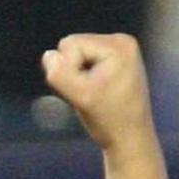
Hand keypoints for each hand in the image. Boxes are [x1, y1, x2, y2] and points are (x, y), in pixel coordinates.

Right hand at [41, 33, 154, 153]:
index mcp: (118, 44)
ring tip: (95, 94)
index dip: (68, 70)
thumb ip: (60, 75)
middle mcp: (122, 40)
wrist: (130, 138)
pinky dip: (84, 77)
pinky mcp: (117, 60)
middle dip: (74, 71)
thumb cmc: (107, 120)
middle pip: (74, 45)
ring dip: (78, 75)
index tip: (86, 92)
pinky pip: (86, 60)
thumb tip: (49, 55)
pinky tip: (99, 92)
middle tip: (90, 94)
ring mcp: (121, 49)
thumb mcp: (80, 97)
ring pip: (77, 54)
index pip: (70, 44)